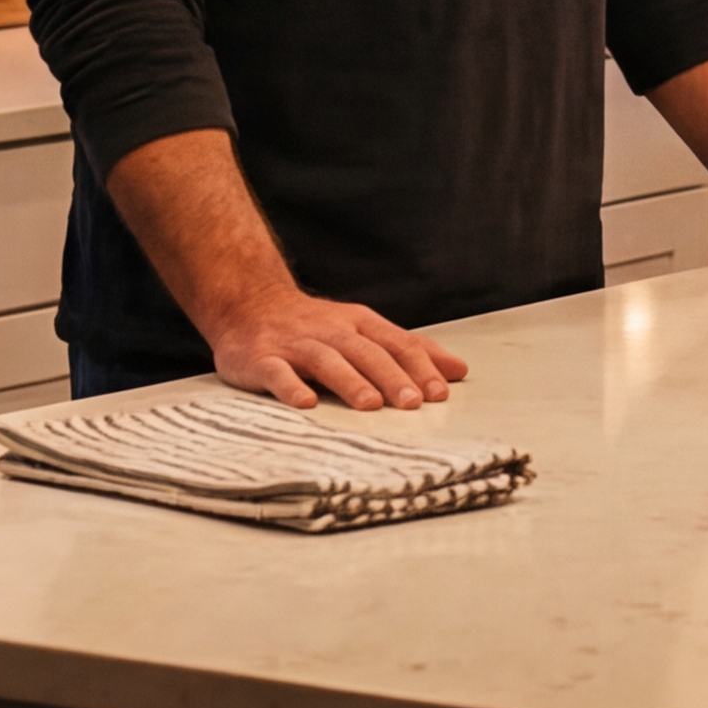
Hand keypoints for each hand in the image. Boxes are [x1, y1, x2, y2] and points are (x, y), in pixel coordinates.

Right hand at [205, 290, 469, 411]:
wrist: (249, 303)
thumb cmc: (316, 326)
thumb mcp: (365, 330)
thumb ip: (409, 350)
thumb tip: (458, 370)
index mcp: (359, 324)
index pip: (396, 343)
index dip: (419, 367)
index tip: (440, 393)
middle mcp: (331, 331)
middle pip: (366, 352)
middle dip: (392, 377)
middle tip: (413, 403)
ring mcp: (296, 345)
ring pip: (327, 361)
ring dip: (350, 382)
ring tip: (370, 404)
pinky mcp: (263, 359)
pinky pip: (278, 373)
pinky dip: (291, 387)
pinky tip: (305, 403)